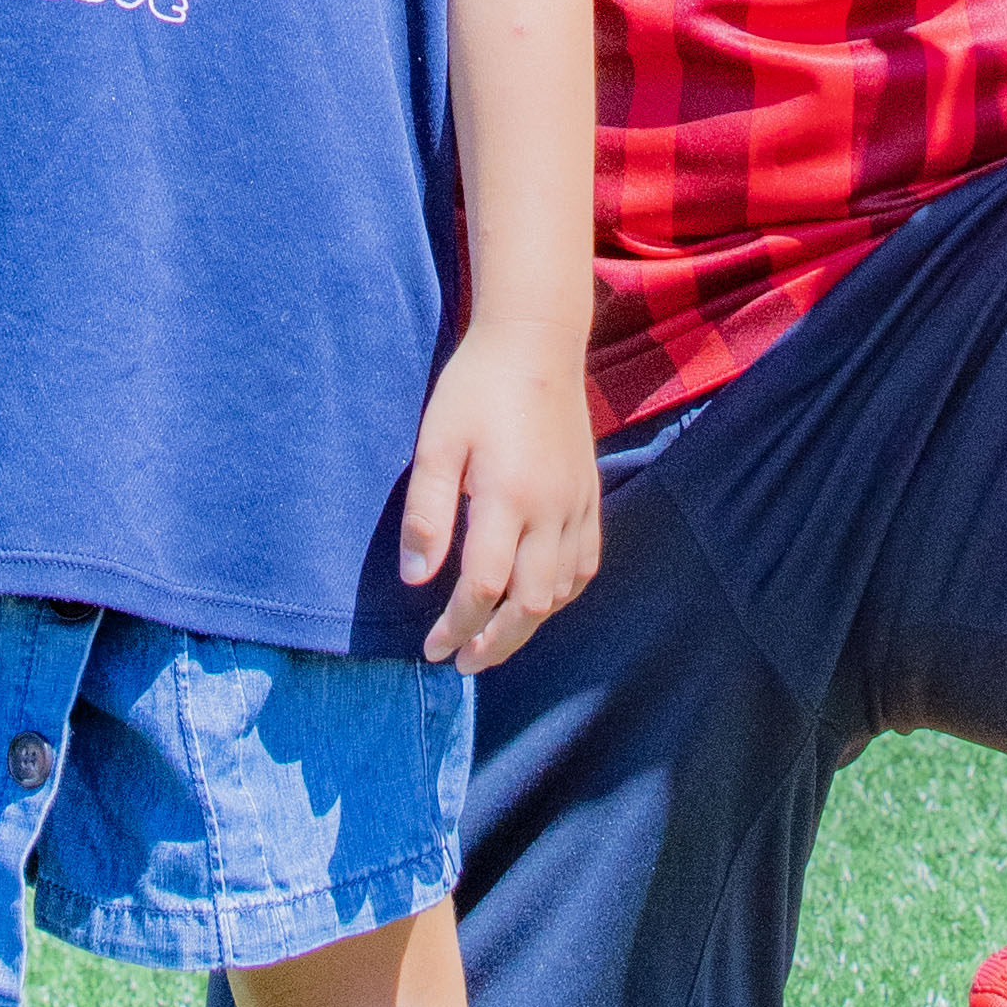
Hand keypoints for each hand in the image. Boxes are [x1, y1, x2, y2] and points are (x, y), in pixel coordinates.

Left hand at [401, 320, 601, 672]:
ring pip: (562, 590)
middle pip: (530, 604)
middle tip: (460, 663)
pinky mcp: (590, 495)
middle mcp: (551, 509)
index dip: (456, 626)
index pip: (484, 587)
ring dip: (528, 626)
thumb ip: (428, 512)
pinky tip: (538, 602)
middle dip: (493, 643)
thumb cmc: (476, 389)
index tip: (431, 647)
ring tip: (493, 643)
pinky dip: (562, 595)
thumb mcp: (436, 443)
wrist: (536, 342)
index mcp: (508, 497)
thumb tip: (417, 578)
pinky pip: (585, 563)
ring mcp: (577, 504)